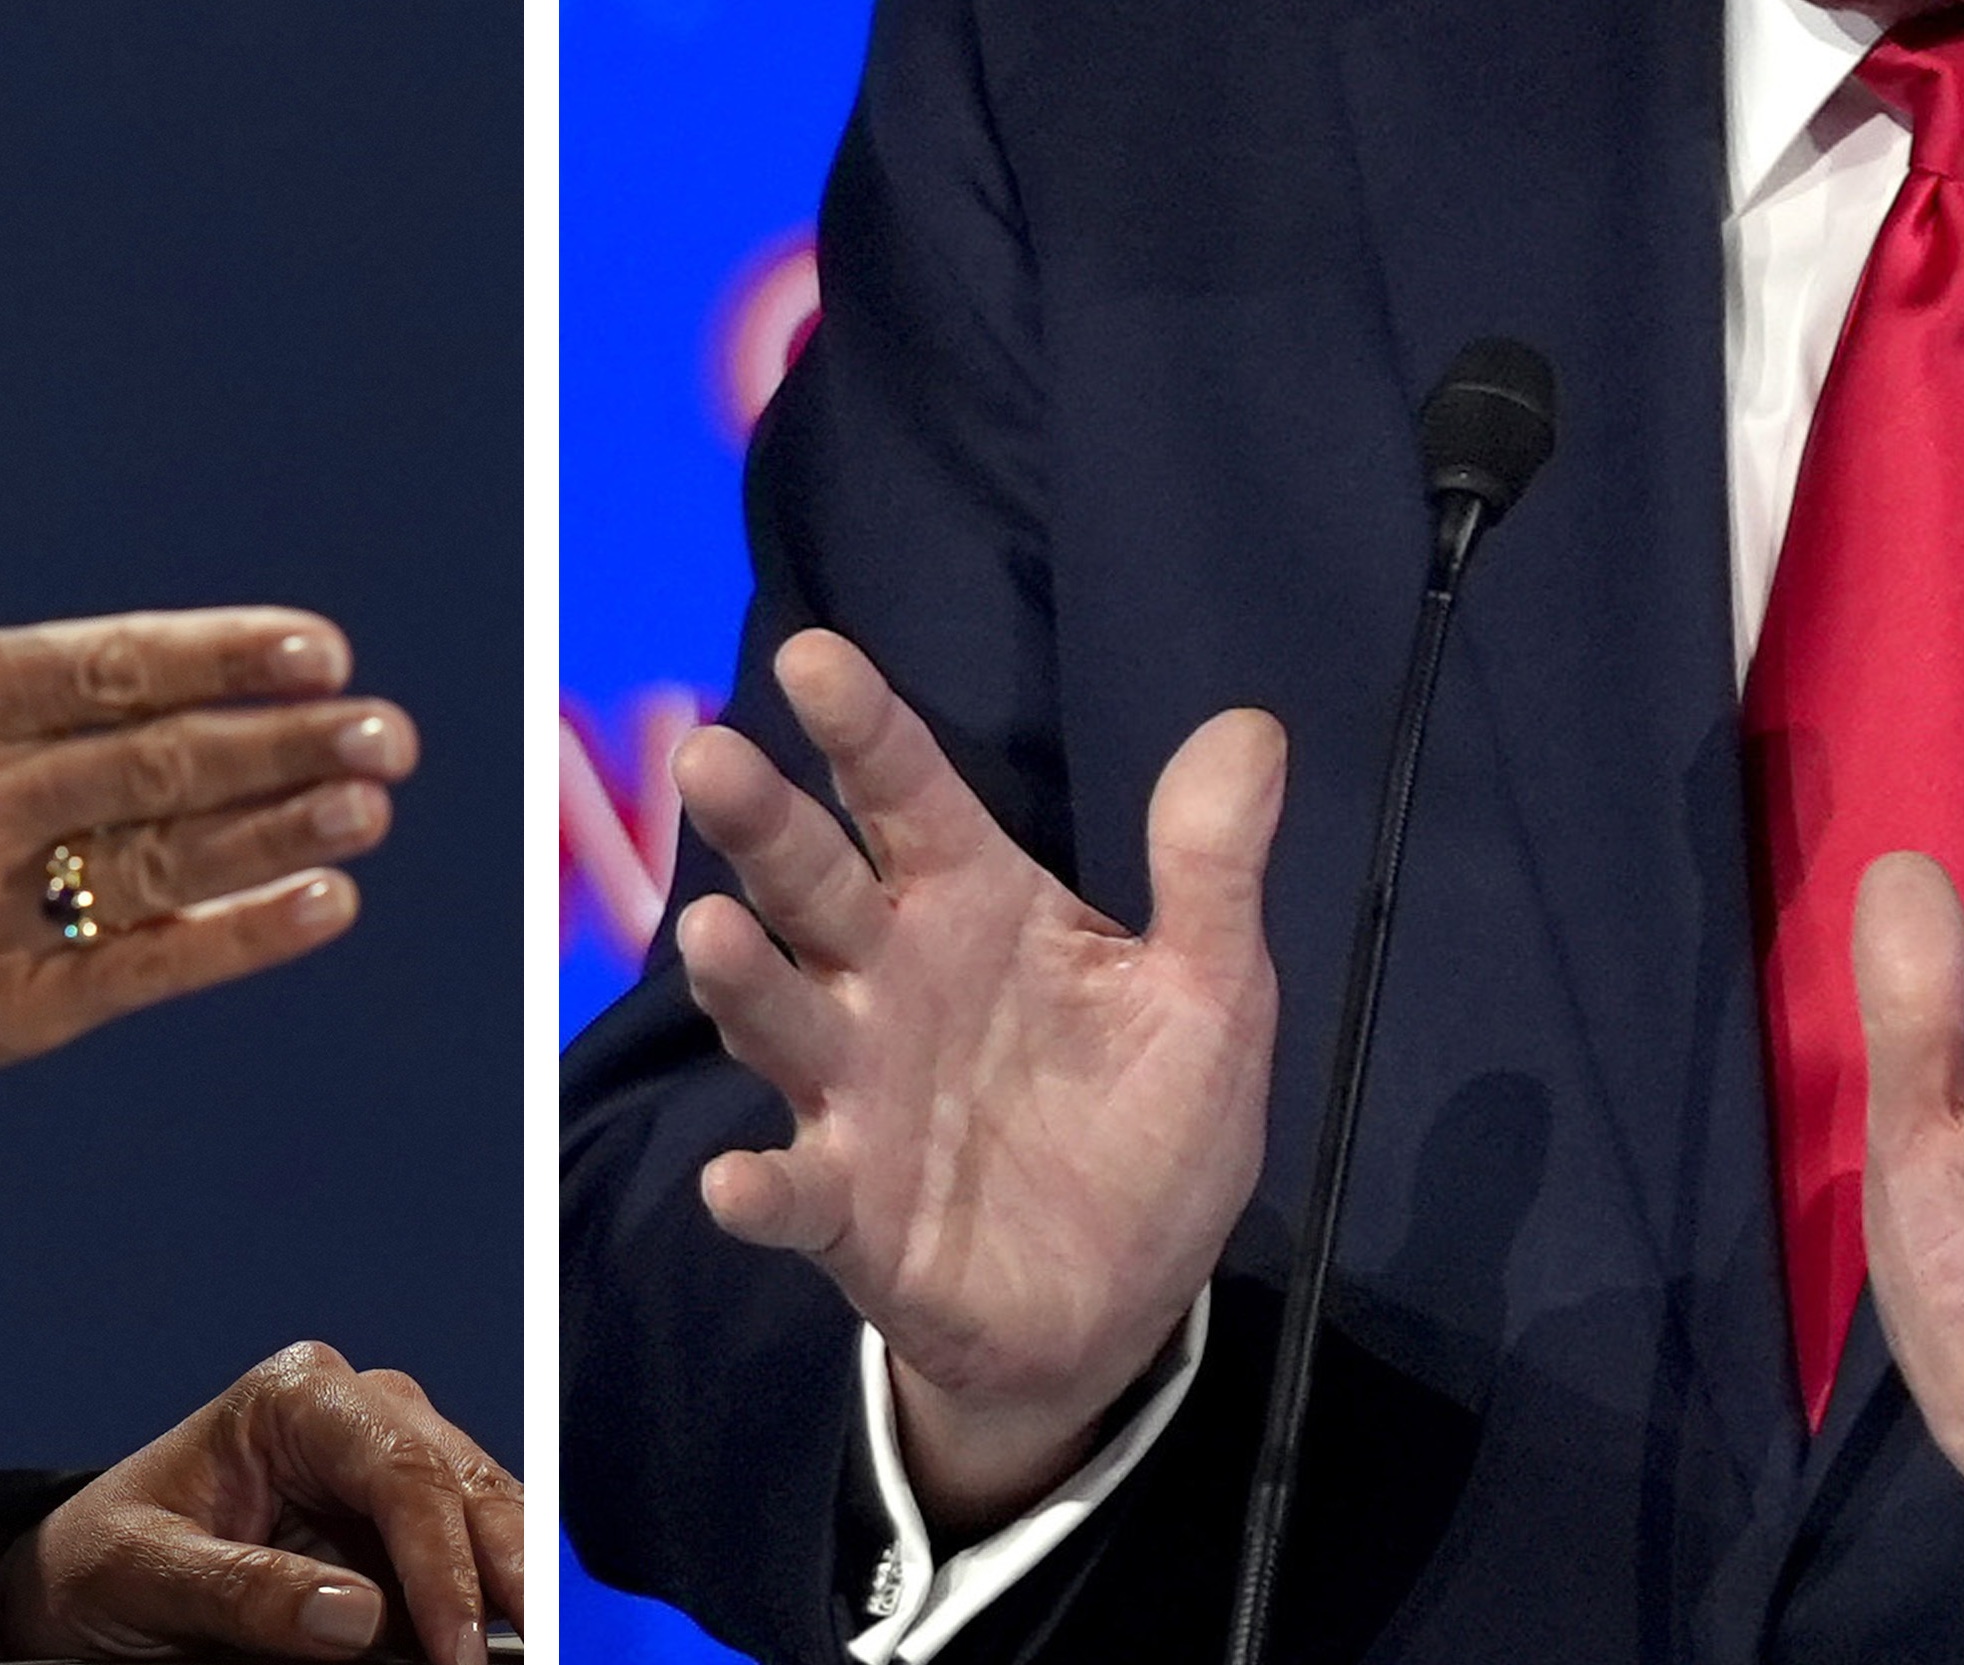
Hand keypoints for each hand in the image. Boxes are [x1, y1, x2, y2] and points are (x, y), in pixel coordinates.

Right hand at [0, 393, 414, 1195]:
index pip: (107, 665)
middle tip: (386, 727)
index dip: (220, 654)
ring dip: (278, 832)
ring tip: (369, 802)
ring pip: (161, 862)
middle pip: (157, 764)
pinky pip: (139, 970)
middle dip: (284, 743)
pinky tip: (320, 906)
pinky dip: (234, 940)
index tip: (317, 645)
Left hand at [0, 1341, 521, 1662]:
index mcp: (296, 1397)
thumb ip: (248, 1593)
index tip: (455, 1652)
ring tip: (533, 1650)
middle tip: (536, 1650)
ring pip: (485, 1515)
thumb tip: (358, 1619)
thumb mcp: (150, 1575)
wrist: (81, 1581)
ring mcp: (387, 1471)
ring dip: (511, 1585)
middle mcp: (358, 1416)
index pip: (399, 1468)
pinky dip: (486, 1602)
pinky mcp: (396, 1534)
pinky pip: (465, 1558)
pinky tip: (498, 1643)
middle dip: (507, 1568)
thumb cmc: (102, 1559)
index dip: (442, 1563)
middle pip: (464, 1483)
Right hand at [671, 627, 1286, 1534]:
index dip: (863, 726)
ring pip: (782, 1018)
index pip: (907, 794)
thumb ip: (1209, 867)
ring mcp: (856, 1095)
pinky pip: (796, 1194)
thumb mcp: (1209, 994)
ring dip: (742, 979)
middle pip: (811, 884)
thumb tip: (1252, 726)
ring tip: (715, 934)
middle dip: (760, 821)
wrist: (1122, 1308)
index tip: (812, 655)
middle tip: (711, 754)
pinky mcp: (850, 1211)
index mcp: (971, 904)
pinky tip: (737, 1183)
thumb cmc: (1147, 1122)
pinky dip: (762, 1190)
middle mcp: (889, 980)